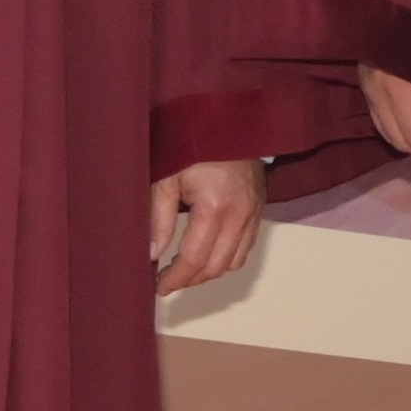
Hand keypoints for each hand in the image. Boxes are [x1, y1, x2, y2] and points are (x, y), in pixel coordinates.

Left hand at [151, 158, 266, 293]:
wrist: (229, 123)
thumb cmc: (192, 145)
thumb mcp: (166, 179)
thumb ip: (158, 219)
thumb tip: (151, 255)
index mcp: (214, 207)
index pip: (194, 259)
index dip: (175, 279)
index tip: (158, 287)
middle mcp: (239, 216)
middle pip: (215, 267)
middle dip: (189, 280)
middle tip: (166, 280)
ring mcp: (253, 215)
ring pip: (233, 263)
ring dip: (208, 272)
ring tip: (185, 269)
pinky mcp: (259, 212)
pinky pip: (245, 249)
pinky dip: (225, 259)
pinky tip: (206, 253)